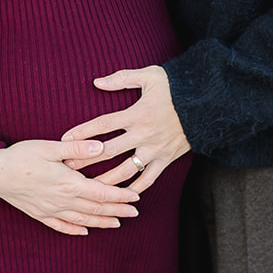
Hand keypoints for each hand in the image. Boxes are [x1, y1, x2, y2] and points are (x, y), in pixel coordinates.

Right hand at [0, 140, 140, 236]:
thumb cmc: (22, 156)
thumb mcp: (51, 147)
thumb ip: (78, 148)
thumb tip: (102, 148)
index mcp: (68, 183)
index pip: (101, 193)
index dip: (120, 196)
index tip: (136, 197)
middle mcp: (62, 200)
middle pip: (96, 209)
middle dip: (118, 210)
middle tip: (135, 212)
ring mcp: (51, 210)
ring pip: (82, 220)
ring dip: (102, 222)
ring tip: (118, 223)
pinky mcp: (39, 214)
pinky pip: (61, 226)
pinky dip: (75, 229)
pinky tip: (85, 231)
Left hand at [62, 67, 189, 193]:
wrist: (208, 103)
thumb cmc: (176, 87)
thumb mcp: (150, 76)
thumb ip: (122, 79)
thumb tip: (96, 82)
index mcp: (137, 113)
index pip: (103, 124)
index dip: (83, 131)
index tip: (64, 139)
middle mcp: (144, 134)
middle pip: (109, 151)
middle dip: (86, 160)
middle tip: (67, 168)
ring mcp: (155, 149)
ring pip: (125, 170)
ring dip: (105, 180)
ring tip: (88, 188)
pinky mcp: (166, 159)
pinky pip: (148, 179)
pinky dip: (134, 189)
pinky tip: (120, 197)